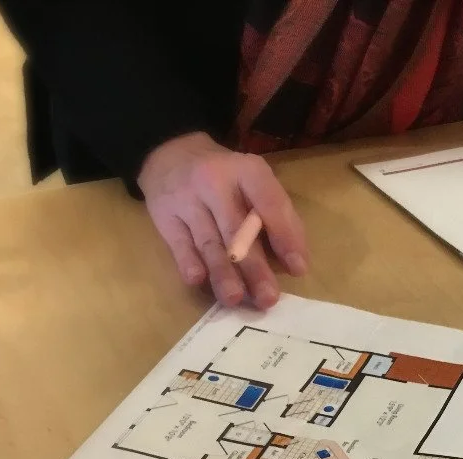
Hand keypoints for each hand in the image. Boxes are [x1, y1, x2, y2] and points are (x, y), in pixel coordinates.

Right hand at [138, 132, 310, 309]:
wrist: (171, 157)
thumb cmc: (228, 180)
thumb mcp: (256, 185)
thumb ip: (280, 219)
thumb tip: (295, 265)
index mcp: (247, 171)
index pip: (269, 202)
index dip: (285, 235)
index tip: (298, 269)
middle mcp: (214, 182)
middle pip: (236, 229)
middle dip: (254, 267)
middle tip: (268, 298)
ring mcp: (186, 199)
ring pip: (208, 241)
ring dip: (222, 273)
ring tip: (235, 298)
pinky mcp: (164, 216)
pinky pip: (178, 243)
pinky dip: (188, 261)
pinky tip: (197, 280)